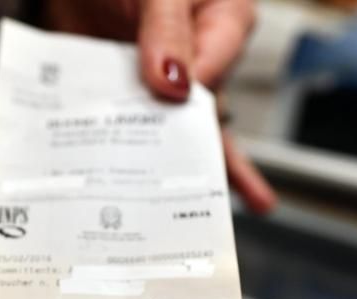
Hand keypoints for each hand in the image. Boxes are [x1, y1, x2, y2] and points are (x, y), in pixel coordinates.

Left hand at [44, 0, 275, 211]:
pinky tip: (138, 195)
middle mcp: (201, 57)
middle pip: (205, 115)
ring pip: (177, 132)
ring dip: (186, 175)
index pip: (216, 67)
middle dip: (208, 159)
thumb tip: (174, 85)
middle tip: (220, 201)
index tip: (173, 112)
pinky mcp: (133, 95)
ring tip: (211, 219)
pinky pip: (134, 128)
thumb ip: (166, 29)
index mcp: (223, 21)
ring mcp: (165, 81)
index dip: (197, 97)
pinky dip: (132, 158)